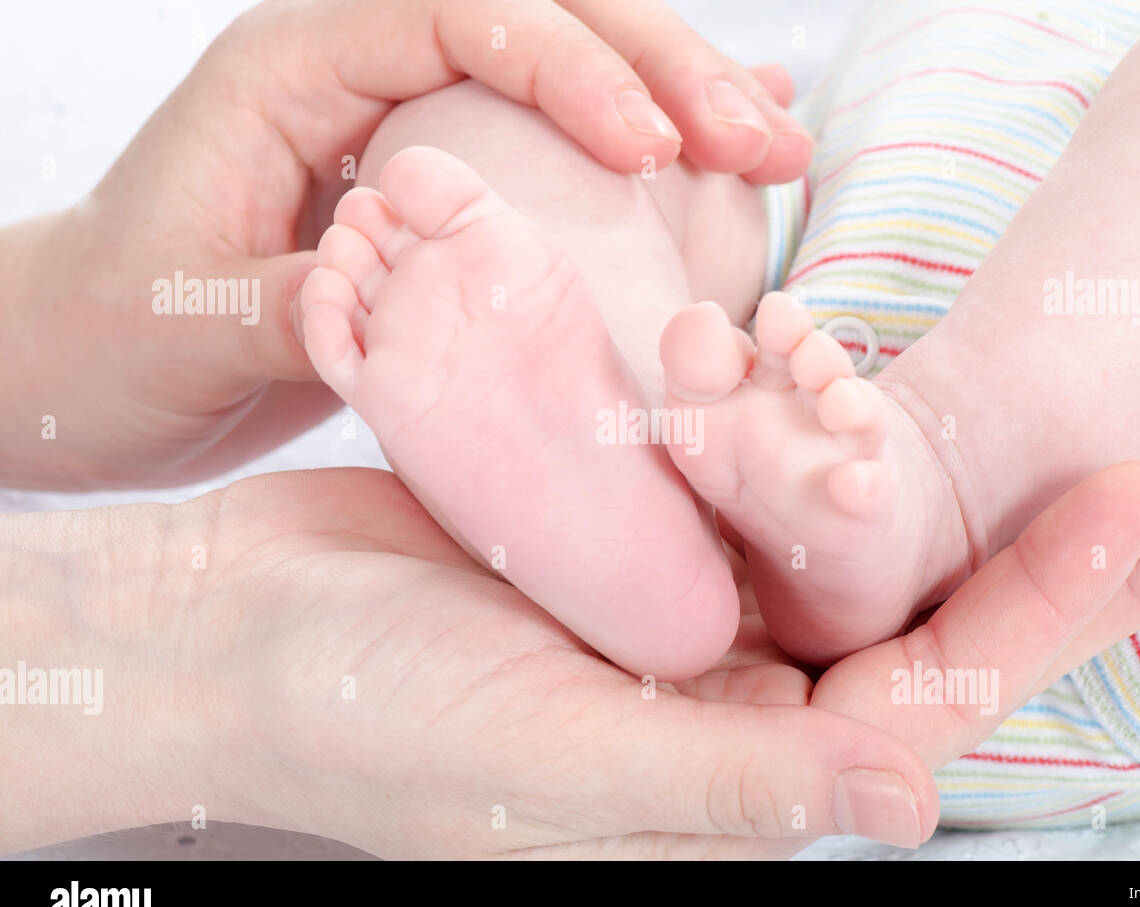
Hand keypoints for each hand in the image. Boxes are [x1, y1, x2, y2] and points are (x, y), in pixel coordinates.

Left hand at [0, 0, 809, 489]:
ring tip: (778, 149)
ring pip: (568, 72)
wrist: (84, 360)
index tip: (658, 152)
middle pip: (543, 20)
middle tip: (767, 142)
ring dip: (680, 102)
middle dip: (666, 71)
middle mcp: (363, 71)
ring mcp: (411, 122)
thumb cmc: (109, 332)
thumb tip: (436, 299)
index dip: (573, 68)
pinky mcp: (440, 183)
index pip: (462, 15)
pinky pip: (556, 143)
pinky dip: (644, 144)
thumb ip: (313, 301)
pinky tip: (725, 159)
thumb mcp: (192, 323)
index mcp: (296, 64)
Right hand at [0, 464, 1139, 857]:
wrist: (234, 634)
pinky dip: (825, 430)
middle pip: (932, 615)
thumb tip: (913, 800)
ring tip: (1080, 399)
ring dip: (961, 475)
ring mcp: (693, 612)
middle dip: (1059, 544)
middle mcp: (737, 699)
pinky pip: (760, 484)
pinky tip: (888, 374)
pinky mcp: (642, 537)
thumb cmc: (364, 723)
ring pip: (860, 542)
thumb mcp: (546, 772)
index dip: (1051, 604)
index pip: (933, 696)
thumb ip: (727, 790)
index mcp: (738, 773)